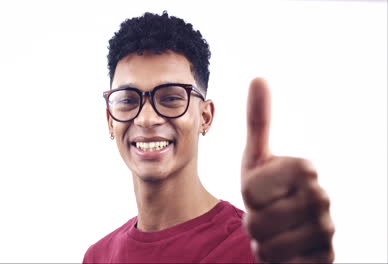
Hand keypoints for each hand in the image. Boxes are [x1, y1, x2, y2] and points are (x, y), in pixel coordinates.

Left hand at [241, 78, 334, 262]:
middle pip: (255, 219)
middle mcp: (321, 198)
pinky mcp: (326, 259)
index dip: (248, 194)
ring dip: (262, 243)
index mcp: (304, 169)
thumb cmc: (267, 193)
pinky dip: (275, 260)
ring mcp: (327, 231)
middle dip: (252, 221)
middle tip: (266, 214)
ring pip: (266, 247)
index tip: (263, 190)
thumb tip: (258, 77)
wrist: (286, 233)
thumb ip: (258, 121)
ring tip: (276, 232)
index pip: (252, 188)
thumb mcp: (256, 158)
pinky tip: (288, 251)